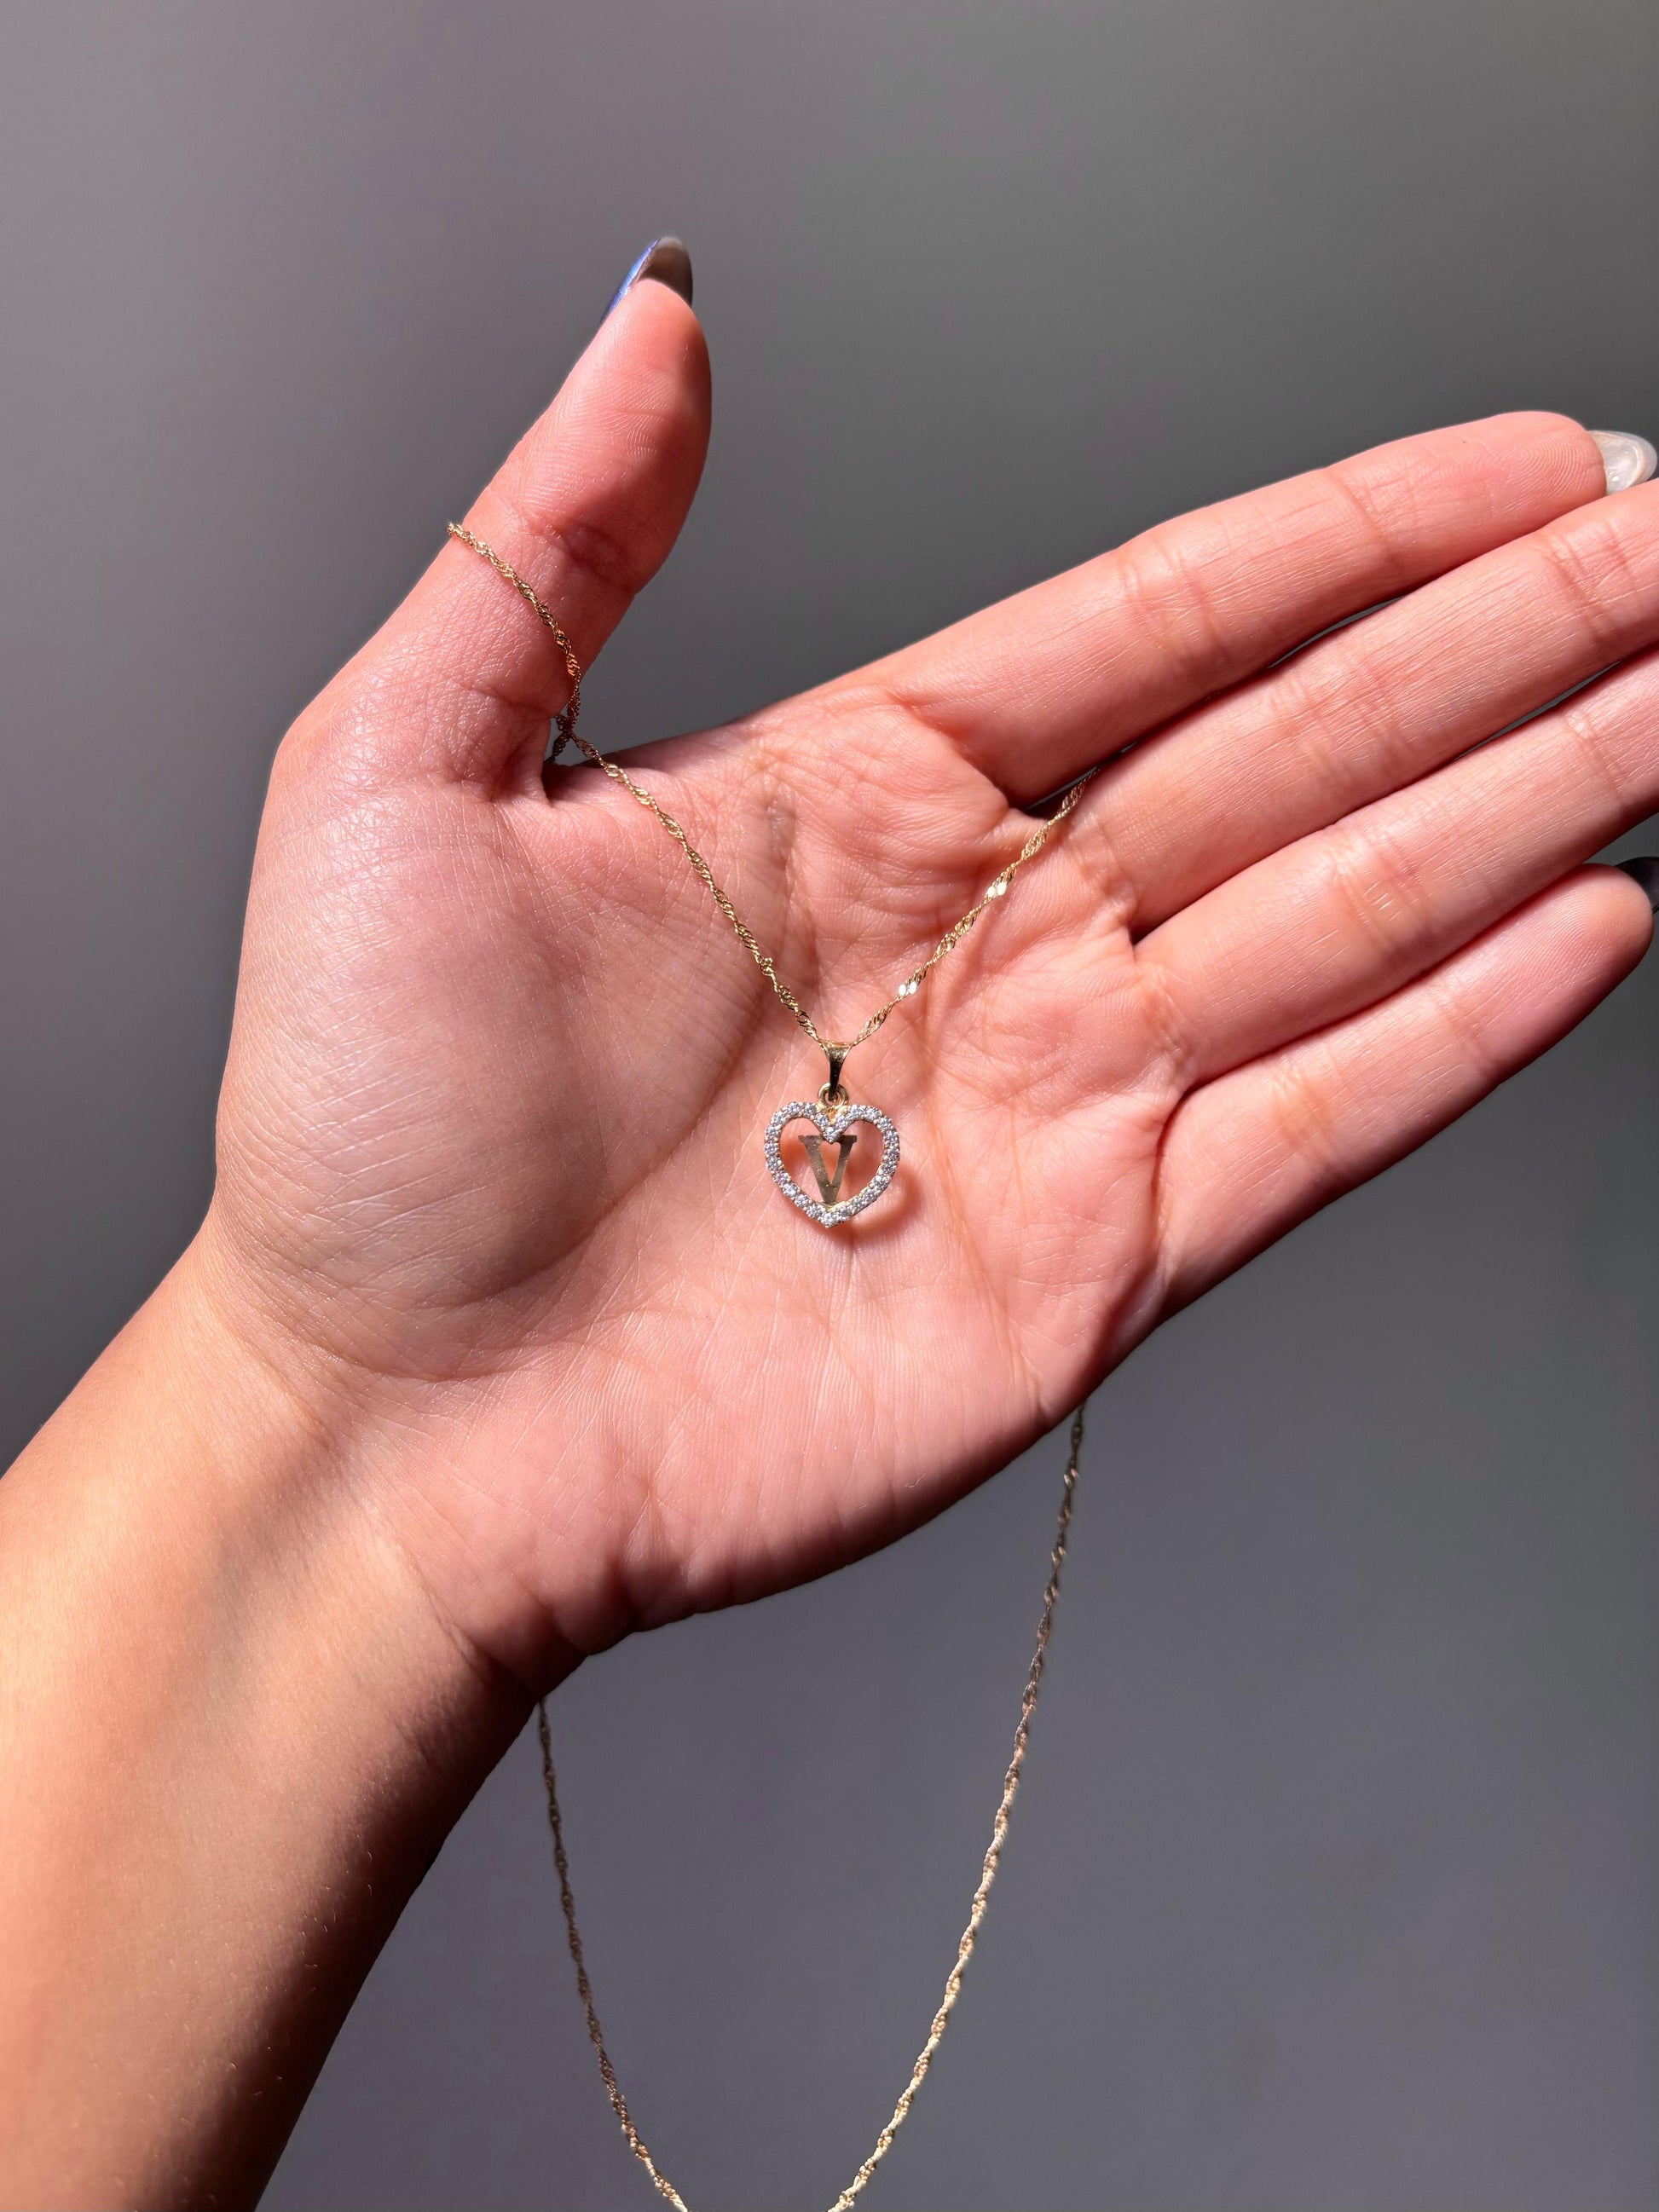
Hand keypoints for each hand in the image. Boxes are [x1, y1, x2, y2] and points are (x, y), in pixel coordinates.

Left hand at [198, 268, 1657, 1678]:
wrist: (393, 1431)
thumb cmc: (364, 1131)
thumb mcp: (403, 775)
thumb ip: (556, 542)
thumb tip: (654, 322)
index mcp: (854, 797)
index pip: (1159, 627)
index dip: (1350, 537)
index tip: (1514, 464)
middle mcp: (984, 937)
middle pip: (1298, 749)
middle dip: (1502, 642)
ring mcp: (1059, 1101)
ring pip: (1348, 912)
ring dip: (1530, 802)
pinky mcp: (1097, 1264)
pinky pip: (1320, 1120)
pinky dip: (1463, 1030)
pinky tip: (1592, 925)